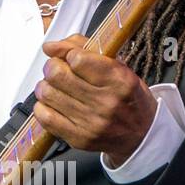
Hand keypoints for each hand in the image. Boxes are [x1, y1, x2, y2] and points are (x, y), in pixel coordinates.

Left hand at [36, 34, 156, 166]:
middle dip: (52, 67)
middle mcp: (106, 103)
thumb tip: (50, 46)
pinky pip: (45, 117)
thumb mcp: (118, 66)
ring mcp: (91, 123)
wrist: (141, 133)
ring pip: (48, 94)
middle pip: (57, 75)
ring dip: (46, 86)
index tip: (72, 58)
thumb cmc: (128, 97)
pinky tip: (53, 104)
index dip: (69, 54)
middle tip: (57, 70)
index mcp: (119, 80)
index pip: (77, 59)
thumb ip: (84, 48)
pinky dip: (43, 106)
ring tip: (56, 87)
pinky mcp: (78, 138)